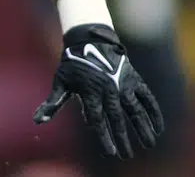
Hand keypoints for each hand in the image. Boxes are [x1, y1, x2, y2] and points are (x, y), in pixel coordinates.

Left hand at [33, 24, 163, 158]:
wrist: (89, 39)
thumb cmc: (72, 64)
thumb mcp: (60, 82)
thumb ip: (52, 103)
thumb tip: (37, 121)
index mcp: (89, 91)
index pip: (96, 118)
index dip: (103, 136)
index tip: (109, 152)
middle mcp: (107, 88)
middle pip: (116, 117)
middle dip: (122, 138)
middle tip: (127, 155)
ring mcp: (122, 83)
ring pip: (135, 109)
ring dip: (142, 127)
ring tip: (148, 145)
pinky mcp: (133, 79)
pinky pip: (146, 97)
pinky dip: (154, 112)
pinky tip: (158, 128)